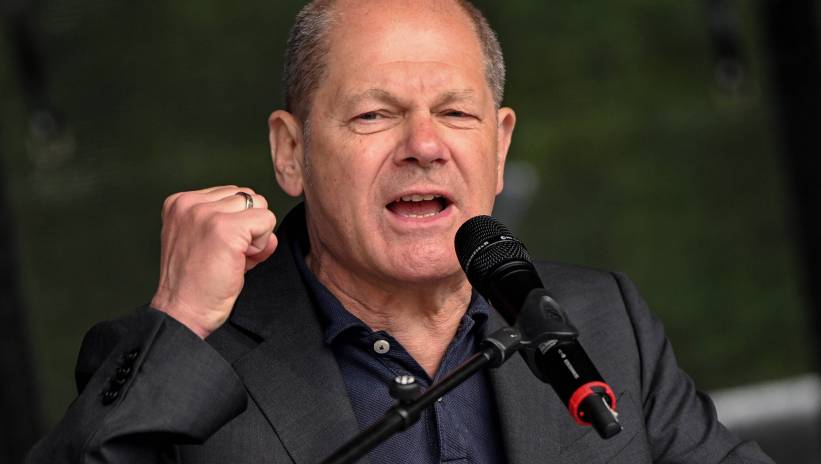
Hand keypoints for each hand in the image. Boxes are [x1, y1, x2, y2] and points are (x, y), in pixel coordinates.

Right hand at [150, 186, 277, 337]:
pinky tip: (244, 261)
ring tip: (234, 258)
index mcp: (180, 202)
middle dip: (249, 227)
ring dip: (256, 236)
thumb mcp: (208, 243)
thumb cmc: (196, 283)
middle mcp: (190, 203)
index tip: (223, 248)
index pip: (231, 194)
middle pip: (248, 197)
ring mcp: (207, 214)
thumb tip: (267, 224)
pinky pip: (267, 220)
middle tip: (231, 255)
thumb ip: (233, 224)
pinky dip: (263, 244)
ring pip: (260, 206)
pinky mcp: (226, 229)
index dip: (237, 223)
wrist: (183, 313)